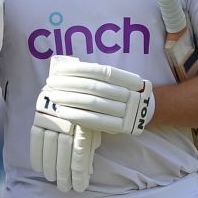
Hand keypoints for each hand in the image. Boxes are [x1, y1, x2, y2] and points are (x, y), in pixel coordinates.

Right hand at [32, 97, 100, 192]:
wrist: (69, 79)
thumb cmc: (84, 106)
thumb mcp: (93, 122)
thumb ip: (90, 144)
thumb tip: (88, 170)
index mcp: (84, 124)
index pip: (80, 155)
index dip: (79, 174)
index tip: (79, 187)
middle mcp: (67, 122)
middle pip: (64, 155)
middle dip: (64, 175)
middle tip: (65, 189)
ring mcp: (52, 118)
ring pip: (49, 149)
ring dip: (49, 167)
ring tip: (52, 180)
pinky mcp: (39, 115)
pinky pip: (35, 138)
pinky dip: (36, 155)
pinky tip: (38, 168)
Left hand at [38, 56, 153, 134]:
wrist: (146, 112)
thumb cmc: (123, 92)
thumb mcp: (118, 81)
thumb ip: (98, 76)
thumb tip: (68, 71)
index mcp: (128, 79)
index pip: (98, 71)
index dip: (77, 70)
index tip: (58, 70)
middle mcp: (128, 94)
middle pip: (93, 87)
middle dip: (68, 84)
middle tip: (51, 82)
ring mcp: (125, 112)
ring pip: (92, 104)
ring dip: (69, 99)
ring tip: (53, 96)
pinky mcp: (119, 127)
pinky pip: (94, 121)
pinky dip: (76, 115)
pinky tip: (62, 112)